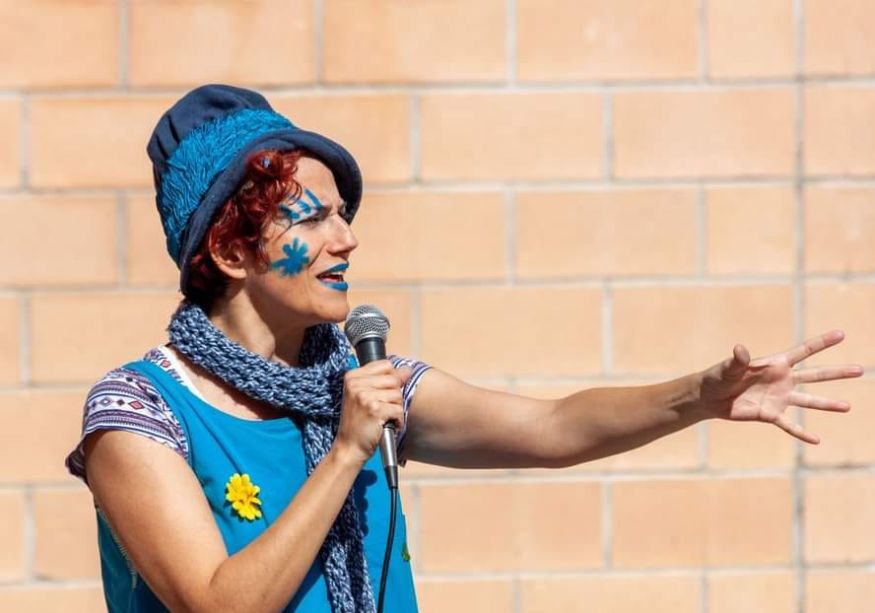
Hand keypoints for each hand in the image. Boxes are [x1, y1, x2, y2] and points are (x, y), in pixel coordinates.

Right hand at [334, 360, 411, 464]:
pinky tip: (386, 424)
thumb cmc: (358, 422)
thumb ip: (384, 380)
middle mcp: (356, 384)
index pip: (385, 365)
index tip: (381, 394)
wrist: (349, 447)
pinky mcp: (374, 410)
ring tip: (382, 417)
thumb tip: (407, 370)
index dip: (390, 380)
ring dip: (395, 409)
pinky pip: (399, 410)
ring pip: (398, 395)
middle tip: (381, 409)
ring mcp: (364, 396)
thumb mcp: (364, 396)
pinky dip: (397, 420)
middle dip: (394, 396)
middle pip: (394, 379)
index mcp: (352, 377)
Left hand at [699, 330, 862, 443]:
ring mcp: (779, 398)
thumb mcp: (727, 367)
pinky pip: (789, 425)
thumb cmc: (718, 377)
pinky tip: (816, 440)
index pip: (803, 351)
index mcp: (775, 363)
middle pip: (815, 375)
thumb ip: (737, 360)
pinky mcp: (770, 415)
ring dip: (827, 404)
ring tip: (847, 407)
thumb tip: (740, 350)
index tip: (841, 334)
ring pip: (808, 400)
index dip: (822, 343)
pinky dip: (801, 433)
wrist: (709, 398)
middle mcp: (782, 380)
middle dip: (837, 373)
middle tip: (861, 369)